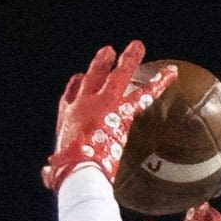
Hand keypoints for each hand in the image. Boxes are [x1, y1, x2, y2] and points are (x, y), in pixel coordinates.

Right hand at [40, 43, 166, 192]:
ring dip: (128, 60)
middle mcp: (84, 104)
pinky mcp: (121, 109)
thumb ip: (53, 171)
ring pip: (118, 76)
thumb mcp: (55, 169)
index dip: (75, 87)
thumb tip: (48, 174)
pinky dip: (159, 82)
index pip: (70, 97)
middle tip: (108, 52)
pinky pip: (145, 94)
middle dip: (101, 64)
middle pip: (93, 77)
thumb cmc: (66, 172)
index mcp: (67, 119)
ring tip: (136, 46)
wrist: (78, 168)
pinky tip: (172, 72)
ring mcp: (104, 103)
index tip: (78, 78)